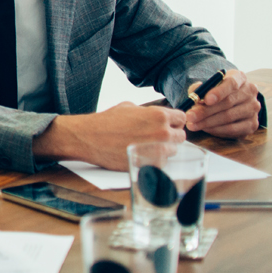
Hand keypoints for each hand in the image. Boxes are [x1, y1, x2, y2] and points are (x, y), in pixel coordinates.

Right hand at [33, 102, 185, 170]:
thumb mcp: (129, 107)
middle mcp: (162, 133)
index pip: (182, 119)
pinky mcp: (151, 165)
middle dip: (170, 136)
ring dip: (163, 149)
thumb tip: (160, 117)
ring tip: (145, 146)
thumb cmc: (106, 121)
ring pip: (172, 151)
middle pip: (180, 136)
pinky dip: (154, 160)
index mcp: (159, 115)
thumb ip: (149, 112)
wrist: (89, 138)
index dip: (173, 122)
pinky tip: (140, 154)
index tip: (167, 125)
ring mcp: (158, 151)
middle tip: (155, 137)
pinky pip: (162, 163)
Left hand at [185, 69, 260, 137]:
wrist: (229, 103)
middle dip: (206, 111)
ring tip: (192, 124)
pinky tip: (205, 129)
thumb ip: (199, 90)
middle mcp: (250, 92)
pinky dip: (217, 130)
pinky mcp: (253, 124)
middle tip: (190, 116)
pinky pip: (233, 129)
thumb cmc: (214, 92)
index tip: (206, 100)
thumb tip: (196, 99)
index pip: (231, 83)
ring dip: (208, 122)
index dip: (219, 92)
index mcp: (239, 77)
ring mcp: (253, 109)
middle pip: (228, 102)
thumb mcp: (206, 87)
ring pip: (229, 117)